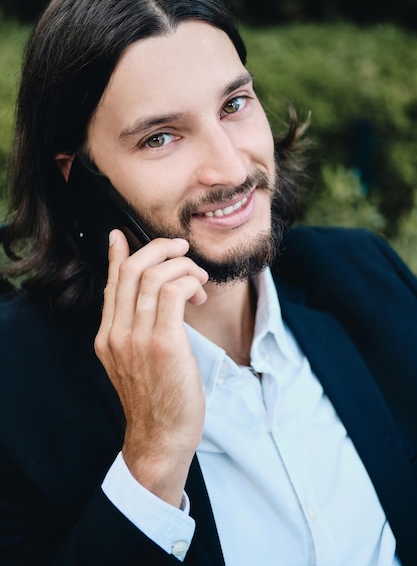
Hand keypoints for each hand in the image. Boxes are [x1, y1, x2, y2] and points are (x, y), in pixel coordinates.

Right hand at [94, 230, 208, 506]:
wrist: (161, 437)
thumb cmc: (157, 398)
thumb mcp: (135, 362)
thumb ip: (136, 329)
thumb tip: (148, 298)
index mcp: (107, 336)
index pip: (112, 283)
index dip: (118, 255)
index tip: (122, 236)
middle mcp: (116, 333)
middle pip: (131, 269)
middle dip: (159, 249)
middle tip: (182, 250)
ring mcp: (136, 338)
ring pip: (153, 275)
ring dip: (181, 266)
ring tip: (198, 278)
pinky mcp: (163, 343)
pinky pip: (172, 292)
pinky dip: (188, 282)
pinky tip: (199, 294)